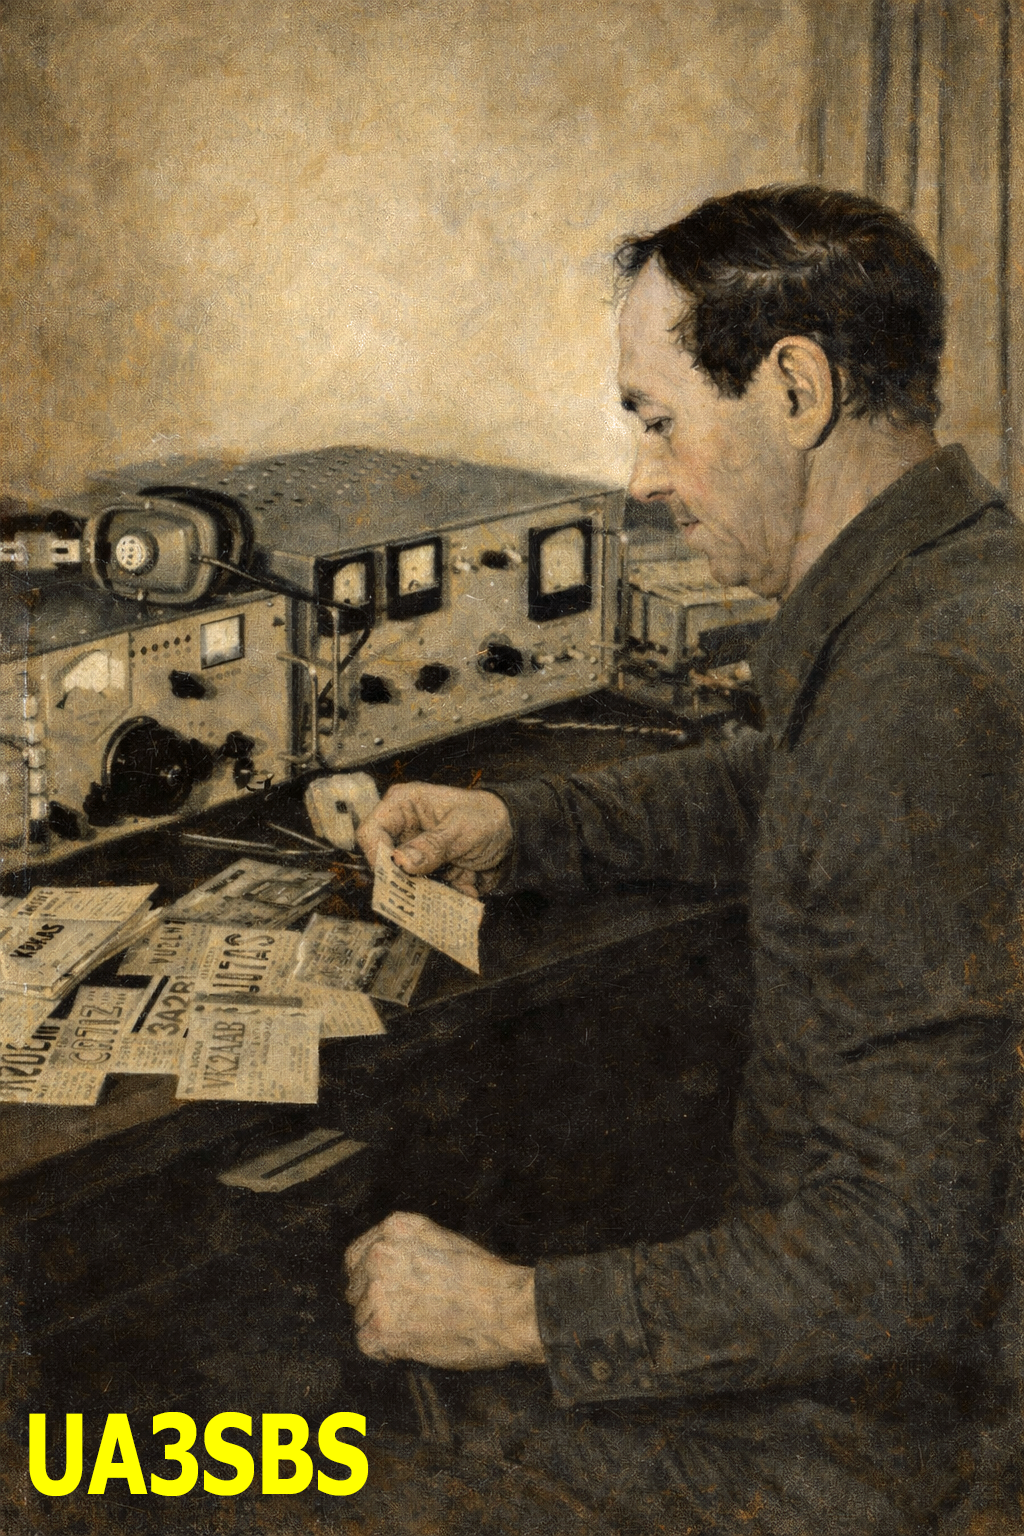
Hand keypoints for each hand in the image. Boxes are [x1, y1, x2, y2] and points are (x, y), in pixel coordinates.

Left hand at [344, 1211, 544, 1369]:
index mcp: (395, 1228)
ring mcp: (380, 1291)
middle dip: (375, 1305)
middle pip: (355, 1289)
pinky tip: (412, 1345)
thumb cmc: (485, 1279)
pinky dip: (386, 1351)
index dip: (367, 1280)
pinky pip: (367, 1344)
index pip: (356, 1257)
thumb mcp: (441, 1241)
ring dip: (383, 1329)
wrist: (508, 1309)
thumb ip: (406, 1248)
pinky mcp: (384, 1327)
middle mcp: (381, 1254)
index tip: (382, 1294)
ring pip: (361, 1318)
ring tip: (420, 1328)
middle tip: (409, 1316)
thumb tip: (379, 1270)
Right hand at [356, 782, 512, 896]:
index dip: (377, 856)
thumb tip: (401, 861)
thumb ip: (432, 846)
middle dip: (406, 882)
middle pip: (385, 864)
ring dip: (428, 893)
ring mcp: (414, 855)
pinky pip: (425, 893)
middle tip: (428, 891)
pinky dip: (444, 897)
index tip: (396, 875)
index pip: (370, 833)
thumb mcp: (461, 829)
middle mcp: (403, 831)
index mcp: (403, 806)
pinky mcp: (427, 873)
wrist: (513, 833)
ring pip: (405, 884)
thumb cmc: (486, 817)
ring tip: (455, 887)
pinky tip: (466, 886)